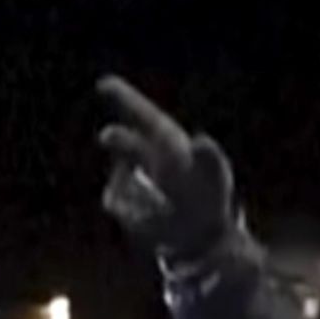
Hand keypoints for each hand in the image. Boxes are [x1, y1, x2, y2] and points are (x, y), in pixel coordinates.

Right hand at [95, 77, 240, 261]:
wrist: (201, 234)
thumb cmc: (209, 200)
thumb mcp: (216, 180)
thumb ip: (210, 159)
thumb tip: (201, 141)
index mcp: (168, 143)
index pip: (143, 116)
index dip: (124, 99)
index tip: (104, 84)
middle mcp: (146, 156)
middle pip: (122, 140)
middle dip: (116, 138)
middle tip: (108, 136)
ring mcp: (130, 178)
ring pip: (125, 181)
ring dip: (145, 198)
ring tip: (167, 209)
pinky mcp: (120, 202)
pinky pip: (118, 203)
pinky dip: (136, 213)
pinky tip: (154, 218)